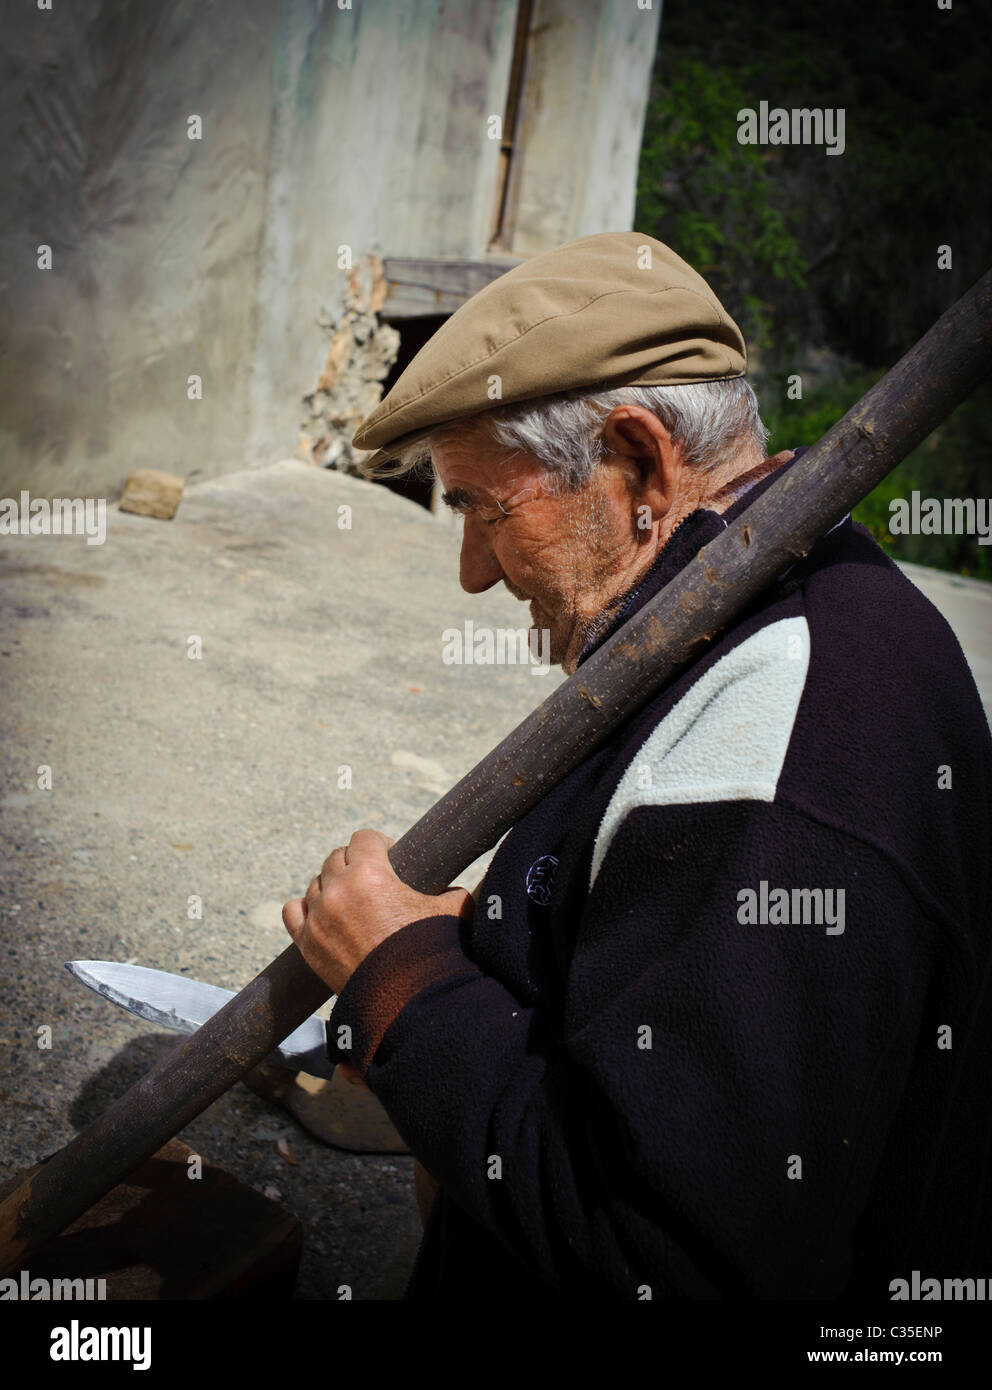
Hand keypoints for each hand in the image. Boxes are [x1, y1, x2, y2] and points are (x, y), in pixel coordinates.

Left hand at [282, 829, 472, 997]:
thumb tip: (458, 890)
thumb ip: (454, 891)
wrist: (406, 1001)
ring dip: (331, 887)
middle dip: (353, 863)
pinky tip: (321, 913)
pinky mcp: (307, 943)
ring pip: (316, 883)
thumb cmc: (430, 954)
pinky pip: (293, 911)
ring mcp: (319, 917)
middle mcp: (338, 889)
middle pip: (336, 858)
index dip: (378, 843)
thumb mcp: (453, 911)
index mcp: (370, 873)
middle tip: (369, 879)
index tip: (388, 853)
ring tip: (350, 900)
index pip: (363, 838)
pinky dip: (306, 909)